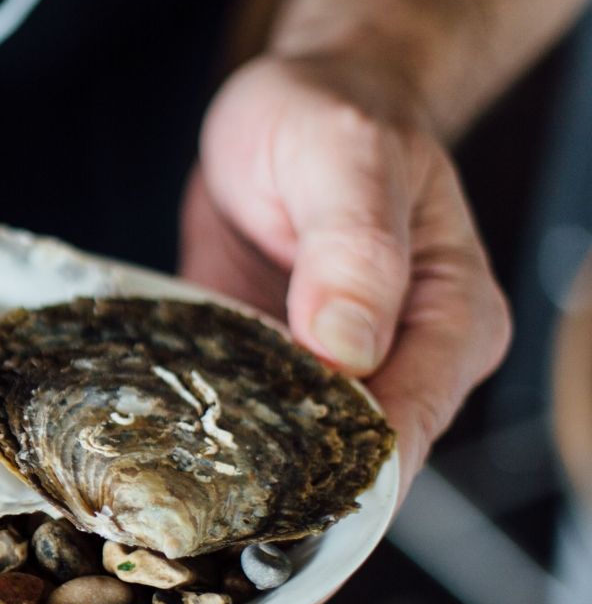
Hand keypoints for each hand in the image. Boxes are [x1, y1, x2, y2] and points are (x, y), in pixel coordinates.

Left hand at [183, 53, 511, 486]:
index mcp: (453, 321)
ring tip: (163, 476)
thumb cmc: (335, 114)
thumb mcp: (343, 156)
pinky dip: (197, 435)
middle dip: (278, 486)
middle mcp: (404, 362)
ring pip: (287, 454)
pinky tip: (149, 443)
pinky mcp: (270, 370)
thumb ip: (353, 247)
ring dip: (229, 469)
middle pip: (348, 461)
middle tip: (193, 500)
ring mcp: (333, 374)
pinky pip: (235, 421)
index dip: (345, 476)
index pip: (408, 428)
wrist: (293, 104)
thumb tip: (349, 345)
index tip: (273, 496)